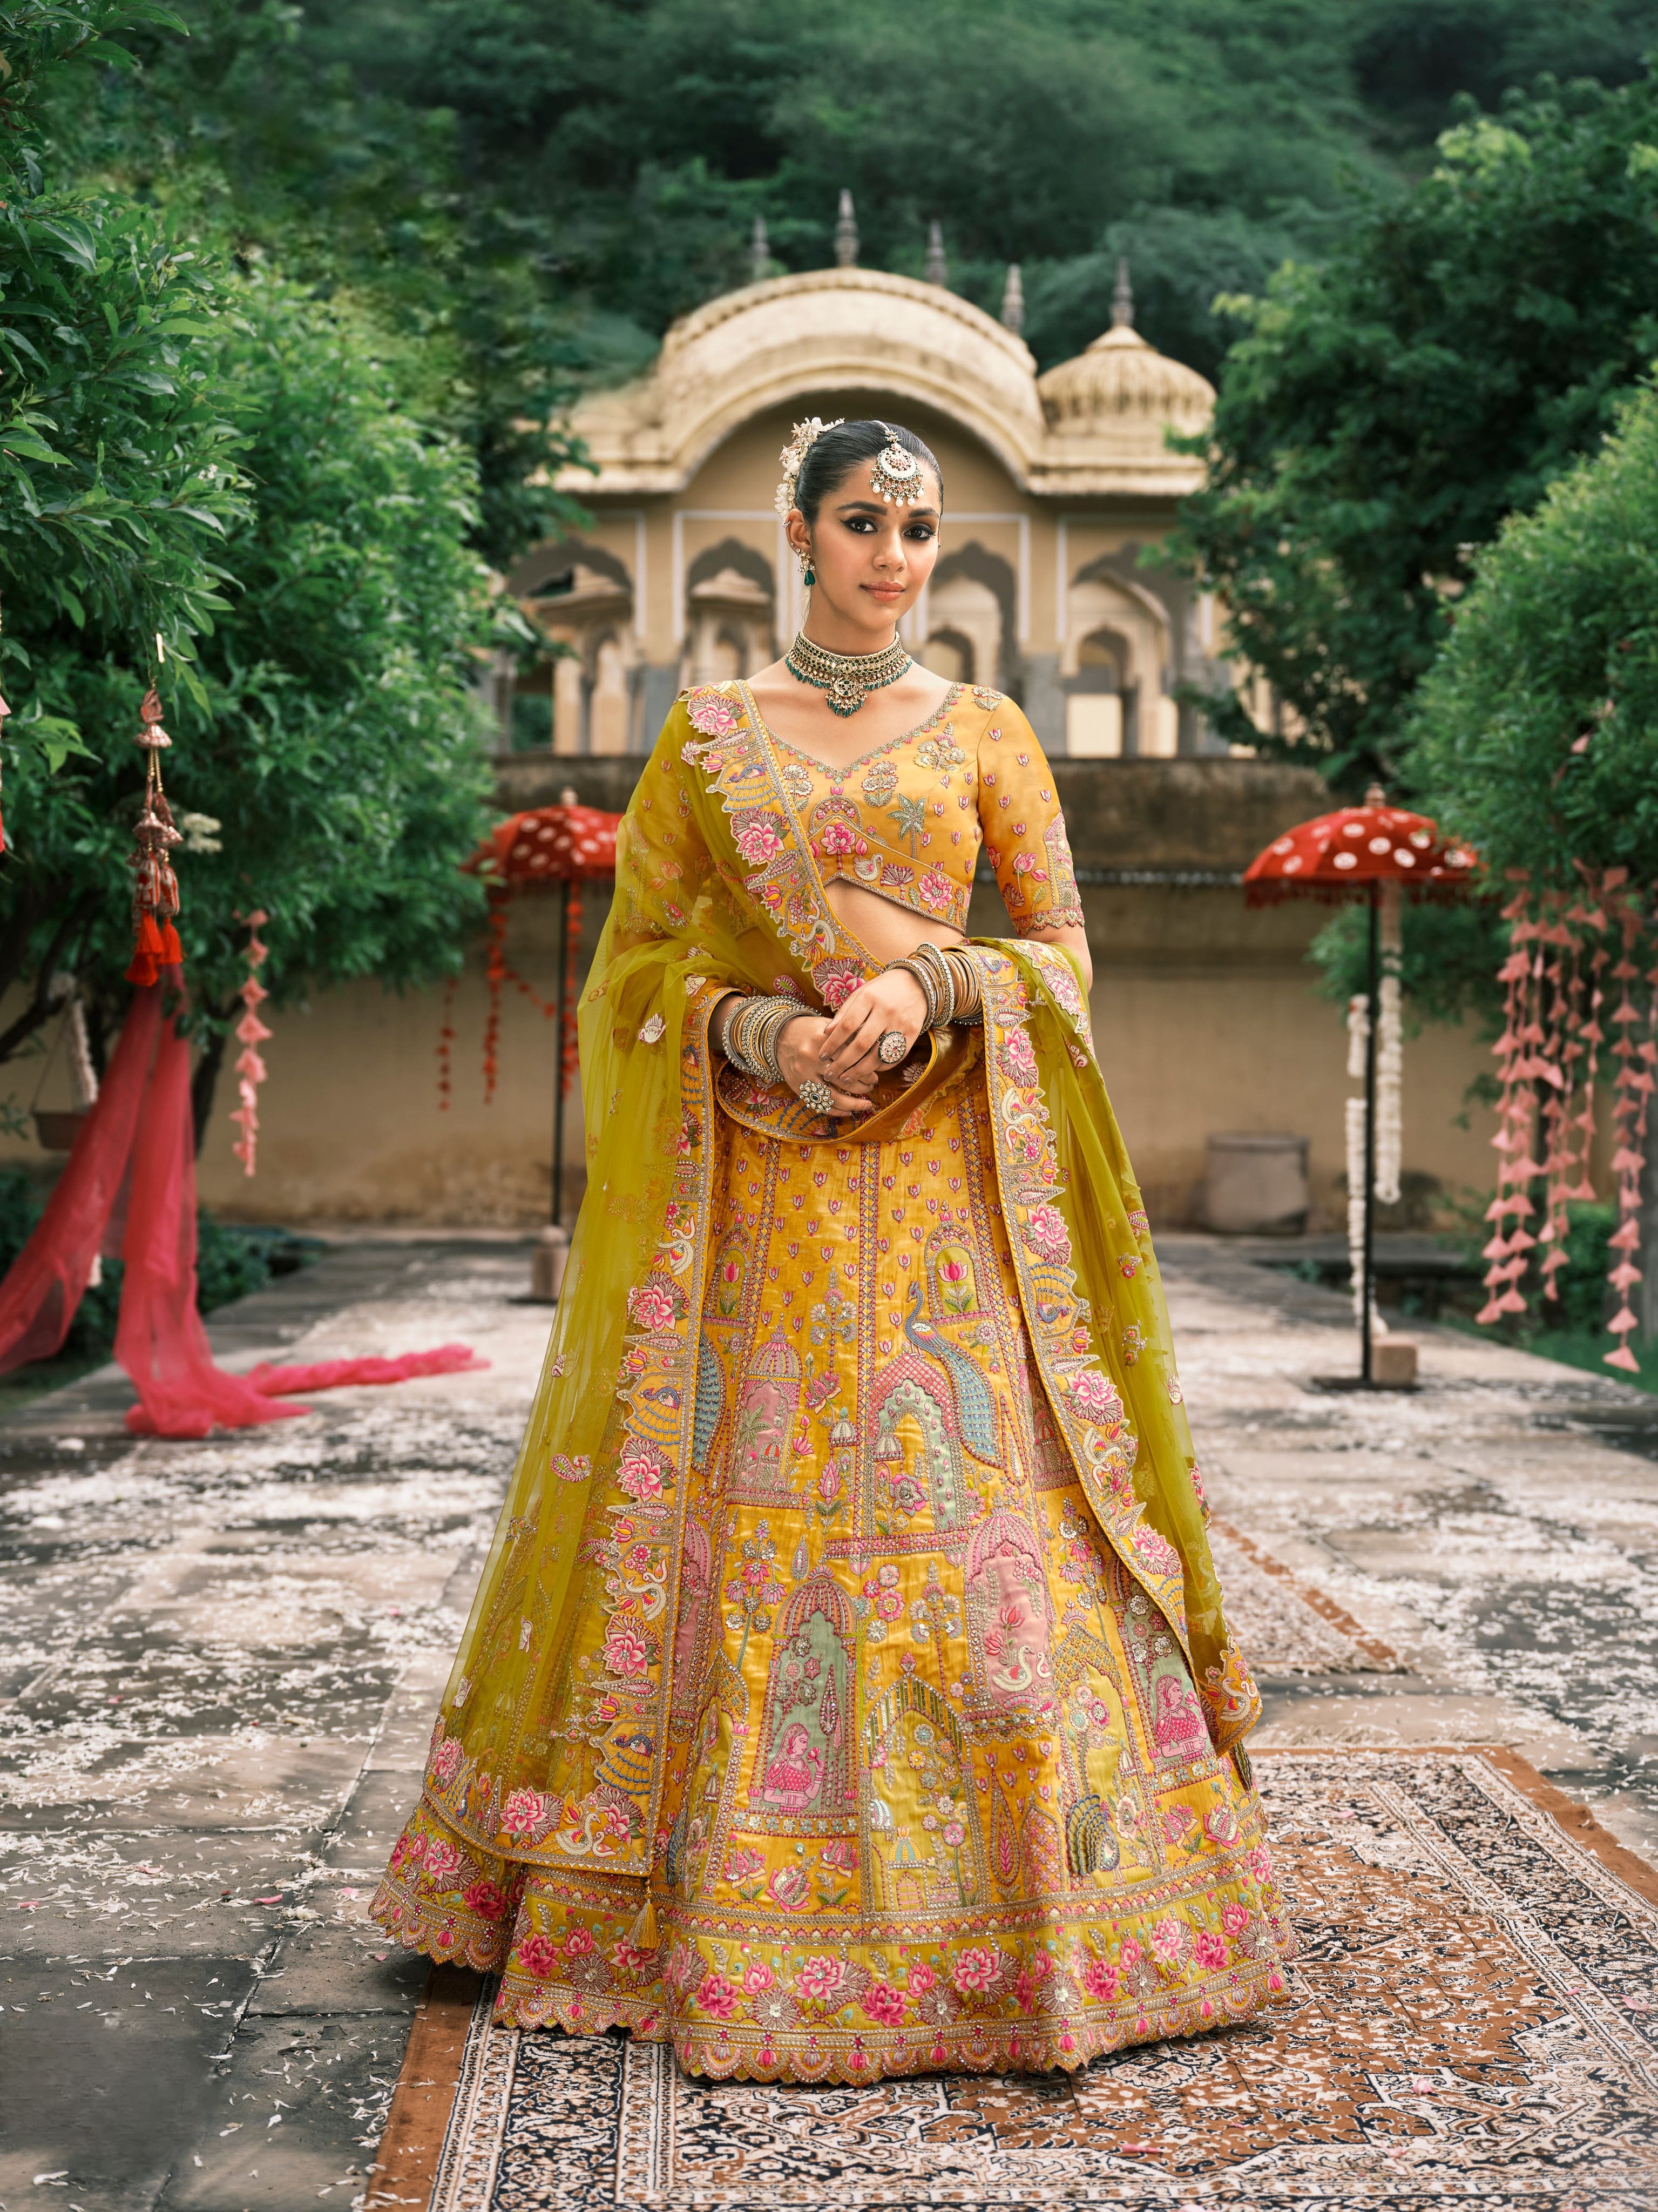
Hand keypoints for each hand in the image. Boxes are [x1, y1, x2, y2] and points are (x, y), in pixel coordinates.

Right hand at [776, 1013, 875, 1114]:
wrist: (780, 1037)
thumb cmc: (810, 1031)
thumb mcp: (829, 1027)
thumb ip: (848, 1037)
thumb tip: (873, 1052)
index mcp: (823, 1040)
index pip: (851, 1058)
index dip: (866, 1069)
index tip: (875, 1074)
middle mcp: (812, 1058)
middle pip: (844, 1078)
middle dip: (863, 1086)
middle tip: (872, 1086)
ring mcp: (803, 1074)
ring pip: (833, 1096)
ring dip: (853, 1104)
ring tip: (865, 1104)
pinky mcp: (797, 1087)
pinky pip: (819, 1104)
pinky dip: (835, 1111)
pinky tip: (848, 1112)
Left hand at [819, 967, 929, 1087]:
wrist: (917, 983)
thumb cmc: (883, 989)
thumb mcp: (862, 993)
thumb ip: (844, 1013)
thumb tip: (826, 1033)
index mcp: (869, 998)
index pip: (847, 1025)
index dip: (833, 1043)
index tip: (822, 1056)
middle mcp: (886, 1011)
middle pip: (861, 1044)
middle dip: (843, 1062)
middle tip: (830, 1073)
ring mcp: (901, 1024)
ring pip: (877, 1055)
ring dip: (859, 1071)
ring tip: (846, 1078)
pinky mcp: (913, 1034)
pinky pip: (894, 1057)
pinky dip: (879, 1067)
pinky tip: (868, 1071)